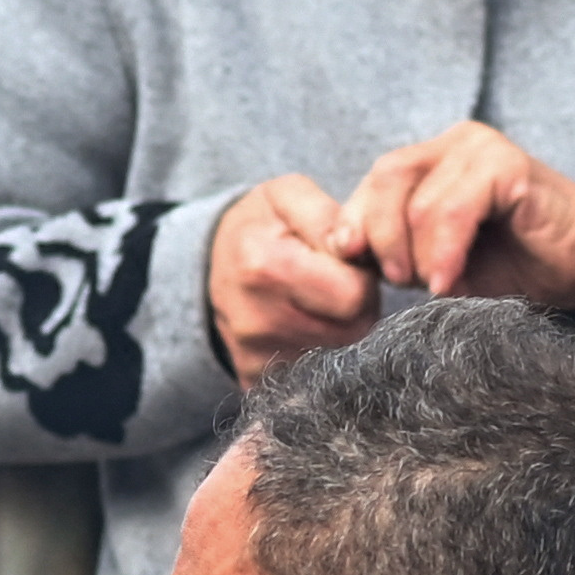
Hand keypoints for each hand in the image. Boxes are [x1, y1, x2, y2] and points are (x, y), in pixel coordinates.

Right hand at [208, 177, 376, 379]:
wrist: (211, 262)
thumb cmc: (261, 223)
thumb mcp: (289, 195)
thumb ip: (328, 216)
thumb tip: (355, 248)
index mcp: (264, 267)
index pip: (354, 295)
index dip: (362, 275)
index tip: (345, 260)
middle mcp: (256, 322)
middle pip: (352, 329)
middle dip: (357, 303)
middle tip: (334, 279)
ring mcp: (254, 357)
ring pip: (338, 352)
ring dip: (339, 325)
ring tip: (315, 297)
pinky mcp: (254, 379)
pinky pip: (313, 374)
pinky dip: (317, 349)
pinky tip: (300, 322)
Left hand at [338, 122, 574, 317]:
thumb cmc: (511, 265)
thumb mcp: (437, 260)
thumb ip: (395, 247)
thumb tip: (341, 249)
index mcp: (430, 160)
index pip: (373, 182)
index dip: (356, 223)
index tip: (351, 265)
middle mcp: (453, 144)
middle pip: (386, 178)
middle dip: (379, 236)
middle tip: (394, 280)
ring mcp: (481, 149)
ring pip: (417, 198)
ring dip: (415, 252)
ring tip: (431, 285)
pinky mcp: (508, 166)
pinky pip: (454, 209)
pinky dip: (443, 250)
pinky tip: (447, 280)